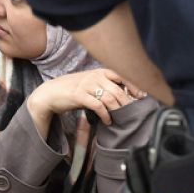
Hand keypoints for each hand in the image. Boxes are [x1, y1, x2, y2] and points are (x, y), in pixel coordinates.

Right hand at [26, 69, 142, 131]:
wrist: (51, 93)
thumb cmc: (73, 89)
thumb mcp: (91, 83)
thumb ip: (105, 86)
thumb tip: (125, 96)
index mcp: (99, 72)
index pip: (122, 75)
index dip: (134, 85)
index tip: (142, 96)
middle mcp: (94, 76)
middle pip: (118, 90)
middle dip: (128, 102)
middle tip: (133, 112)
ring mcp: (86, 85)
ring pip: (109, 98)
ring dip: (117, 110)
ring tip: (121, 118)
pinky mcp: (79, 95)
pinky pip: (98, 105)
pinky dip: (105, 115)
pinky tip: (108, 121)